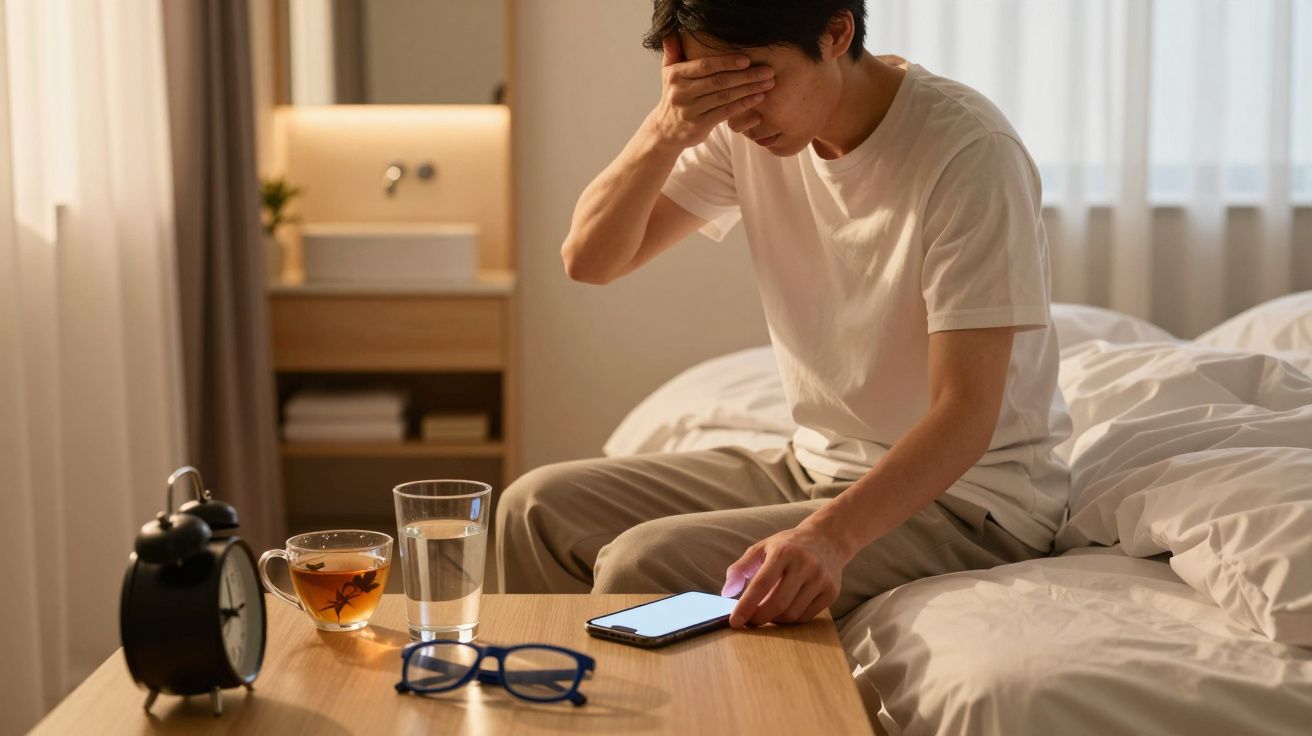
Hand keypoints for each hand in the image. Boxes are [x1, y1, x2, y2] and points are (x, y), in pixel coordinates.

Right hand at [647, 35, 774, 149]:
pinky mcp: (699, 125)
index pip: (705, 66)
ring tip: (767, 84)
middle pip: (719, 81)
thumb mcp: (668, 73)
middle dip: (746, 76)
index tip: (747, 60)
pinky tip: (757, 98)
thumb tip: (672, 32)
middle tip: (767, 71)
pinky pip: (725, 113)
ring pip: (725, 97)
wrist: (666, 130)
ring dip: (749, 89)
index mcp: (676, 75)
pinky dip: (743, 105)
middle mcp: (681, 92)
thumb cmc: (674, 96)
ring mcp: (690, 110)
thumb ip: (672, 52)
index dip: (727, 62)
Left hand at [721, 522, 849, 627]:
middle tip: (749, 622)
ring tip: (767, 613)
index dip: (746, 606)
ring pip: (793, 614)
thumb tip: (726, 592)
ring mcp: (821, 578)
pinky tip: (785, 611)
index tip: (734, 622)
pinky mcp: (831, 591)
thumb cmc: (788, 546)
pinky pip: (807, 616)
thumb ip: (741, 568)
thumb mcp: (762, 548)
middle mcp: (804, 564)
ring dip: (775, 620)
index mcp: (783, 552)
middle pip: (778, 603)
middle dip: (759, 618)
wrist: (827, 539)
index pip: (761, 584)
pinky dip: (792, 619)